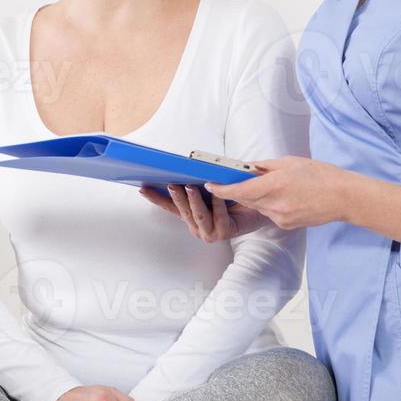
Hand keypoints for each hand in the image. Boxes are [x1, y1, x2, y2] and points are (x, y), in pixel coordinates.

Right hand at [140, 183, 268, 241]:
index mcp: (191, 215)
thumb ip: (199, 183)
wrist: (258, 207)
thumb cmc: (234, 197)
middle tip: (172, 183)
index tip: (142, 188)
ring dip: (193, 201)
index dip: (156, 198)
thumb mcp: (212, 188)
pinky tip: (217, 193)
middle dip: (176, 196)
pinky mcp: (224, 233)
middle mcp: (197, 226)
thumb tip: (185, 168)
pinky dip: (218, 204)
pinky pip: (219, 216)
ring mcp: (209, 232)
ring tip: (190, 186)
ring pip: (198, 215)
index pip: (169, 206)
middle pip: (183, 210)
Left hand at [203, 156, 358, 230]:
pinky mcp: (286, 225)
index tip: (210, 184)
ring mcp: (280, 218)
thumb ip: (264, 166)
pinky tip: (282, 196)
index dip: (222, 188)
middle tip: (231, 180)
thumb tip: (246, 168)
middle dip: (237, 190)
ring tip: (266, 185)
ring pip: (257, 207)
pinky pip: (269, 213)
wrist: (343, 197)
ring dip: (255, 197)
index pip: (239, 190)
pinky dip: (269, 204)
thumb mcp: (290, 162)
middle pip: (245, 199)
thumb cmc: (320, 175)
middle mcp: (275, 205)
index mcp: (275, 185)